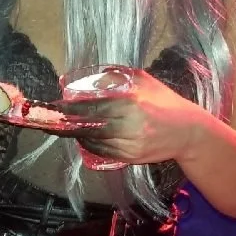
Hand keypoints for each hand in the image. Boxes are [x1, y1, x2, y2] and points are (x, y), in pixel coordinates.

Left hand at [42, 68, 209, 164]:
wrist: (189, 132)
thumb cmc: (164, 101)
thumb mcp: (143, 81)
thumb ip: (116, 78)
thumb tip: (86, 78)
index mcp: (130, 103)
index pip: (91, 108)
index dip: (69, 109)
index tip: (54, 107)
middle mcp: (128, 126)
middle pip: (87, 127)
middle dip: (65, 126)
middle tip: (47, 123)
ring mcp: (129, 144)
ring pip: (93, 141)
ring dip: (75, 135)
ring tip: (60, 129)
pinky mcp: (131, 157)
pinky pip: (102, 151)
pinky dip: (89, 144)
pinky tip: (82, 137)